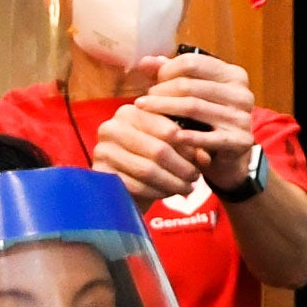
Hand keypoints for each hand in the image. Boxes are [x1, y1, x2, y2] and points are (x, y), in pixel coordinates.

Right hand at [93, 95, 207, 206]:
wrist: (123, 182)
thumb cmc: (152, 159)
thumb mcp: (171, 147)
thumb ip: (189, 147)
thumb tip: (205, 157)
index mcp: (131, 112)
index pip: (167, 129)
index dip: (188, 147)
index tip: (201, 159)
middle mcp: (113, 127)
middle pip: (159, 150)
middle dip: (182, 168)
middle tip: (195, 178)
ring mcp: (103, 150)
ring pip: (148, 170)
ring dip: (173, 183)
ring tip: (187, 188)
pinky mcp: (101, 173)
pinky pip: (136, 186)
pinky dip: (157, 192)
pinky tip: (168, 194)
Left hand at [135, 50, 255, 191]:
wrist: (230, 158)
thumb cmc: (207, 122)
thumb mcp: (192, 94)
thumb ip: (170, 75)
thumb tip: (145, 62)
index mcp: (233, 74)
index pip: (192, 62)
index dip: (167, 70)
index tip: (153, 82)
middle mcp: (242, 93)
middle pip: (190, 85)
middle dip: (161, 92)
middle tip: (144, 100)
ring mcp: (242, 117)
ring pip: (193, 107)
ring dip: (164, 109)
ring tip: (146, 112)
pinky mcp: (239, 141)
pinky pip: (205, 136)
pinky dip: (184, 136)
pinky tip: (168, 135)